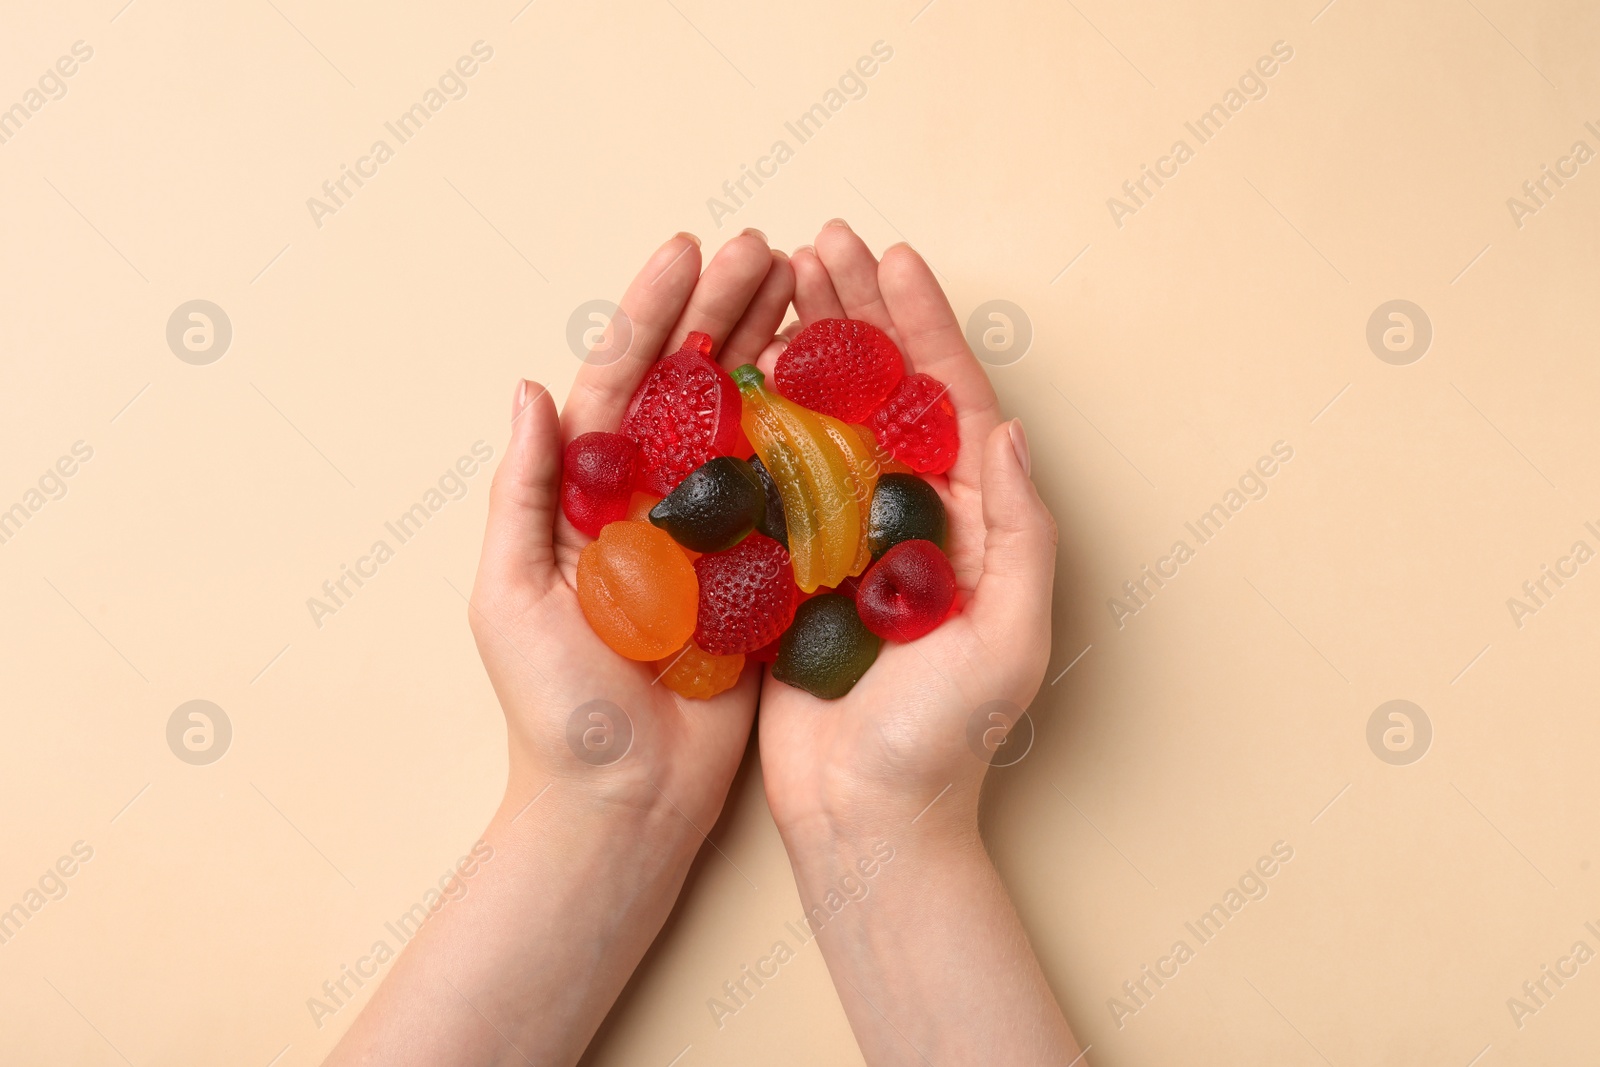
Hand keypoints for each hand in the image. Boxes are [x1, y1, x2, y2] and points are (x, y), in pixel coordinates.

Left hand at [325, 231, 796, 1066]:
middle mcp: (651, 500)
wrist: (624, 802)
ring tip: (810, 288)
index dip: (653, 314)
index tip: (688, 251)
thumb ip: (523, 494)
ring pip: (746, 422)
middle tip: (771, 248)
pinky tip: (841, 383)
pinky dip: (813, 434)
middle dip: (727, 312)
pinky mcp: (759, 572)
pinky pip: (789, 490)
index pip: (620, 381)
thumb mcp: (510, 597)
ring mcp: (710, 533)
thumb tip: (529, 388)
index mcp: (587, 494)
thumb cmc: (556, 708)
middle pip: (691, 385)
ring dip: (774, 353)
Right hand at [756, 222, 1056, 843]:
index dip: (921, 322)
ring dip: (802, 347)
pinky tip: (730, 368)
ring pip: (822, 418)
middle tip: (820, 244)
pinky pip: (770, 475)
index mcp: (967, 518)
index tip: (892, 257)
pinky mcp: (787, 565)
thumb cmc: (944, 741)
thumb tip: (1009, 430)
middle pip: (881, 390)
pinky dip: (752, 417)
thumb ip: (1020, 534)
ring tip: (777, 281)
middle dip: (856, 311)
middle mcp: (906, 514)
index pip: (948, 398)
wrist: (865, 818)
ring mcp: (843, 535)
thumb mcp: (1009, 638)